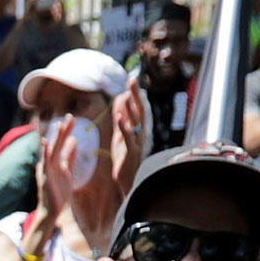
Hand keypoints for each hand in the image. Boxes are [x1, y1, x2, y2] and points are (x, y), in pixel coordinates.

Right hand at [36, 115, 76, 218]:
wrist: (51, 212)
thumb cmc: (58, 194)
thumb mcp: (67, 172)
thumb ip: (69, 157)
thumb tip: (74, 141)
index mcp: (54, 163)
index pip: (61, 144)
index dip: (66, 132)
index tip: (72, 119)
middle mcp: (48, 164)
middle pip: (57, 144)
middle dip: (63, 130)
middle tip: (70, 116)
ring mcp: (46, 170)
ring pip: (52, 150)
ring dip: (56, 138)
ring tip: (60, 125)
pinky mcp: (45, 177)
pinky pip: (45, 162)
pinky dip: (45, 152)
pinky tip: (46, 141)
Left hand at [111, 77, 144, 195]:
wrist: (127, 181)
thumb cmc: (125, 158)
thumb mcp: (120, 135)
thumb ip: (120, 118)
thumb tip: (120, 98)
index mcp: (137, 129)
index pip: (137, 108)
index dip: (134, 94)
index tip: (131, 79)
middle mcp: (140, 134)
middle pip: (139, 111)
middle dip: (136, 96)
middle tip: (132, 80)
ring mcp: (137, 142)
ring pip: (135, 123)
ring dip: (130, 109)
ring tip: (125, 95)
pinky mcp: (130, 152)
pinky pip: (128, 138)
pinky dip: (124, 127)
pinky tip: (119, 118)